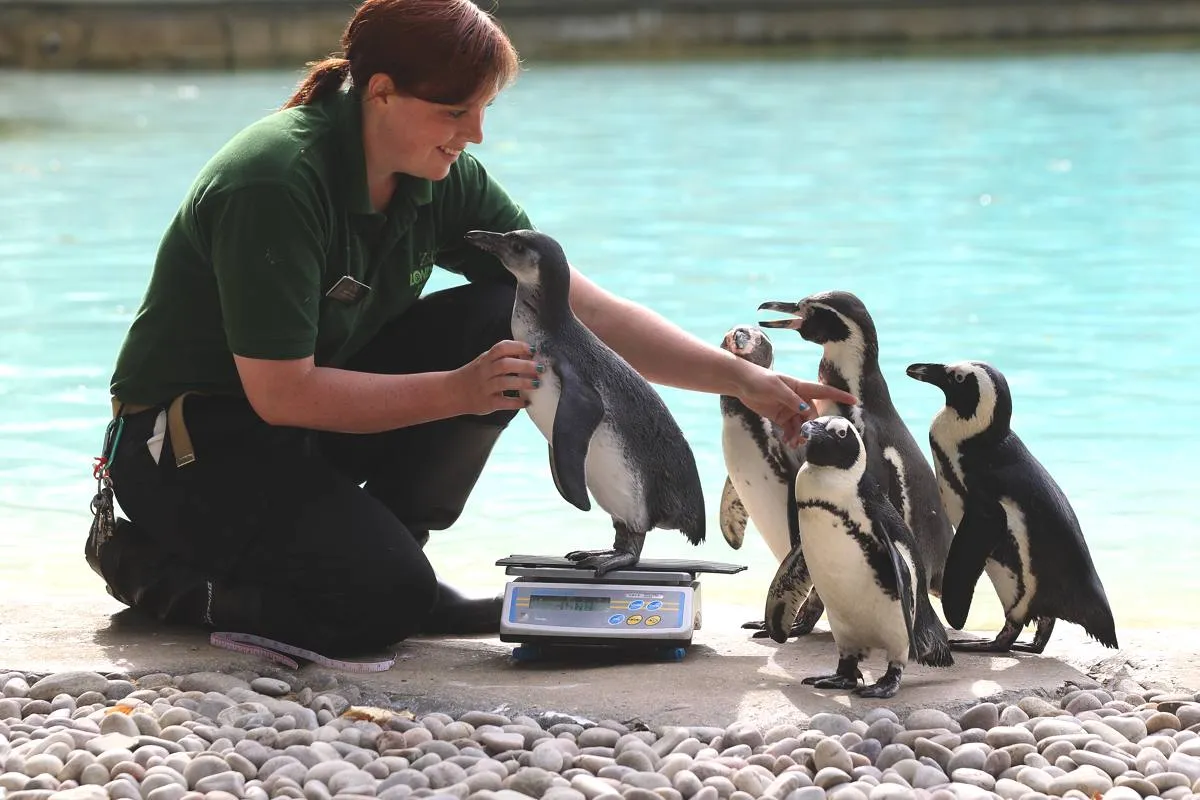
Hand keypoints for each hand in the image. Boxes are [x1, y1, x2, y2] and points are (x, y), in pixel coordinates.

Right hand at [451, 340, 541, 415]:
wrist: (453, 392)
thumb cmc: (475, 375)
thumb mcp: (485, 361)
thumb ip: (503, 357)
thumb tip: (530, 354)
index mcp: (486, 359)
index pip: (501, 348)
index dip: (518, 347)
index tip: (533, 350)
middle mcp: (485, 371)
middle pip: (505, 364)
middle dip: (524, 365)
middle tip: (540, 368)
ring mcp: (485, 387)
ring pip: (504, 382)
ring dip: (523, 382)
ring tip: (536, 383)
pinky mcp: (487, 403)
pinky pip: (503, 402)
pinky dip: (516, 402)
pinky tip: (526, 402)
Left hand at [736, 365, 857, 444]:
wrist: (740, 383)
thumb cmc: (758, 379)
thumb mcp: (774, 388)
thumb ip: (791, 399)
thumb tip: (806, 410)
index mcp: (800, 387)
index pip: (823, 391)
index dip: (839, 396)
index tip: (854, 401)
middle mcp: (798, 398)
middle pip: (812, 415)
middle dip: (810, 427)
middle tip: (804, 438)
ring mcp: (789, 408)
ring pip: (801, 424)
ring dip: (800, 434)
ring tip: (794, 444)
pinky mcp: (780, 416)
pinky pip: (791, 428)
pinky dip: (791, 436)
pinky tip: (789, 442)